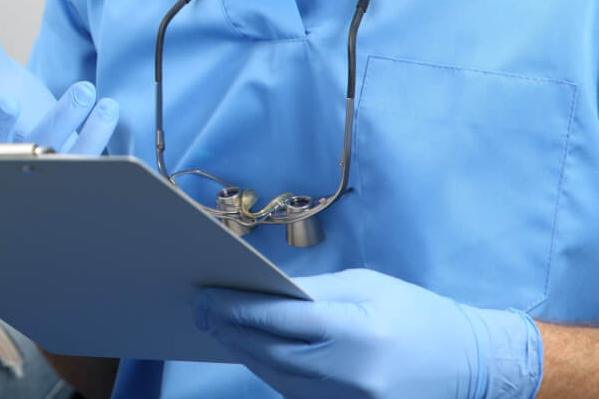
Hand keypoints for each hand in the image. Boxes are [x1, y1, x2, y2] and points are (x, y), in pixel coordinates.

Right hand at [0, 0, 118, 153]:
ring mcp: (33, 163)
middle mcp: (1, 145)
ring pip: (42, 146)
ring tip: (84, 89)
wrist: (47, 145)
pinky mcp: (65, 172)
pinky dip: (96, 132)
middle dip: (0, 121)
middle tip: (8, 101)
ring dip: (62, 119)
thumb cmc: (16, 108)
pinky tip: (108, 106)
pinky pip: (81, 157)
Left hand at [196, 268, 543, 398]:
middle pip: (271, 353)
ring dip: (244, 352)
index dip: (237, 308)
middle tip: (200, 310)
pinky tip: (251, 351)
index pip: (281, 319)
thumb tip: (260, 290)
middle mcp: (352, 375)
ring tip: (218, 327)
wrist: (473, 366)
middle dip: (231, 331)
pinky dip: (270, 371)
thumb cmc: (417, 315)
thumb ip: (313, 291)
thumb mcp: (367, 286)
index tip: (206, 294)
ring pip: (278, 378)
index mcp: (358, 332)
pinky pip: (296, 394)